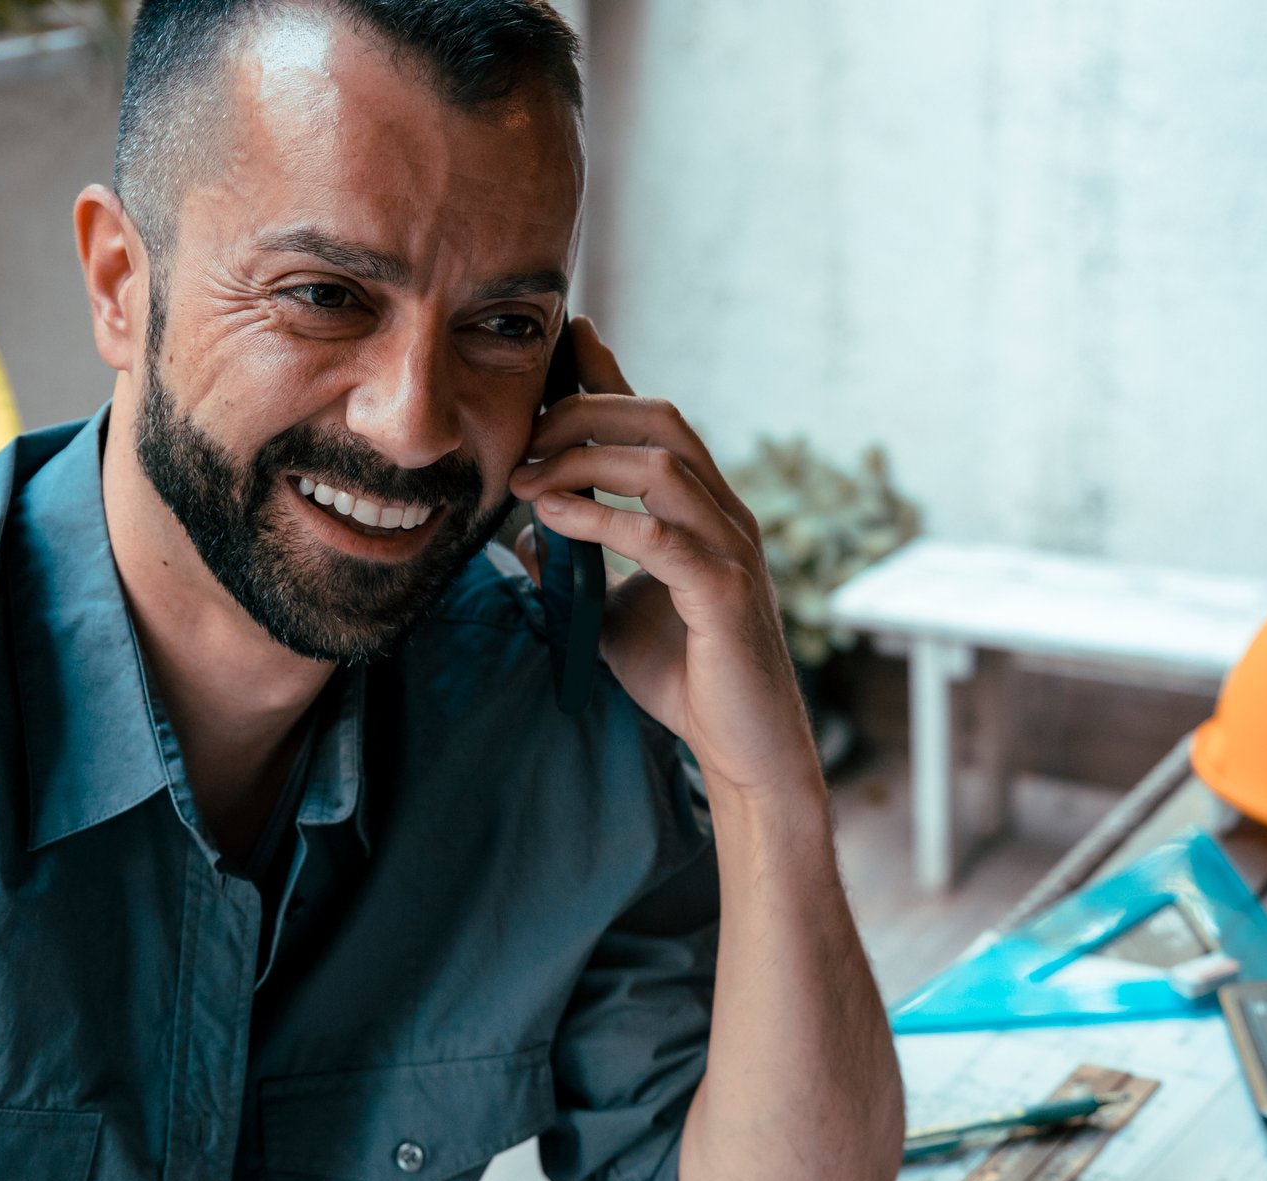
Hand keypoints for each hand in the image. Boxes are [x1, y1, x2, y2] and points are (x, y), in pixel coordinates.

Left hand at [510, 318, 819, 799]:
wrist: (743, 749)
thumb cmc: (686, 679)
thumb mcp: (612, 614)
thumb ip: (578, 568)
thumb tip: (526, 533)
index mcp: (702, 511)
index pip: (655, 422)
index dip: (608, 377)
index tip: (562, 345)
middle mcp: (724, 516)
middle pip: (660, 419)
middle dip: (584, 410)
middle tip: (522, 436)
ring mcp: (731, 551)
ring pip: (663, 464)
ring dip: (585, 460)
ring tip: (527, 481)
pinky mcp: (724, 594)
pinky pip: (659, 536)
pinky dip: (600, 519)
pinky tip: (553, 520)